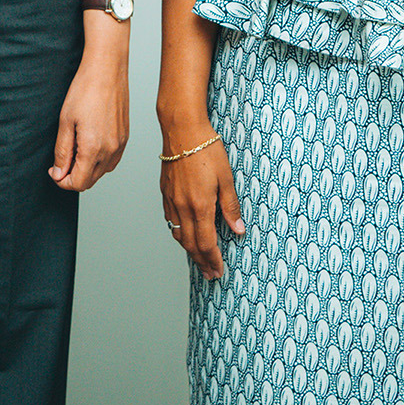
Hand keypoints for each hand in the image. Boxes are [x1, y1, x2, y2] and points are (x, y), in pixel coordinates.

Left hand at [50, 46, 128, 191]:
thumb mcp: (65, 122)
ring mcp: (121, 145)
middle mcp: (111, 151)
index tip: (54, 170)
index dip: (62, 181)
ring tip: (74, 148)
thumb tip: (59, 174)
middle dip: (73, 176)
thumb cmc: (85, 91)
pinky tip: (88, 144)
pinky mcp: (125, 137)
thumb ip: (62, 152)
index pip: (78, 183)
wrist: (107, 70)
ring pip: (102, 171)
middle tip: (61, 160)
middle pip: (90, 180)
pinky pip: (112, 160)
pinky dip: (98, 160)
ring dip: (86, 168)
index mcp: (94, 149)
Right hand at [160, 135, 243, 280]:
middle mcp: (183, 207)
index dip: (213, 260)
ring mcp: (171, 200)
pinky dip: (178, 233)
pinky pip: (171, 220)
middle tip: (210, 274)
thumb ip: (231, 207)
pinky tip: (184, 234)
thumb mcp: (227, 178)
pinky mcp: (165, 192)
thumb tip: (238, 230)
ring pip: (178, 234)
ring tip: (199, 259)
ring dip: (189, 250)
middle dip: (202, 262)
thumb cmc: (206, 149)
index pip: (207, 243)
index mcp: (201, 205)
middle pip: (191, 244)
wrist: (182, 130)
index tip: (218, 271)